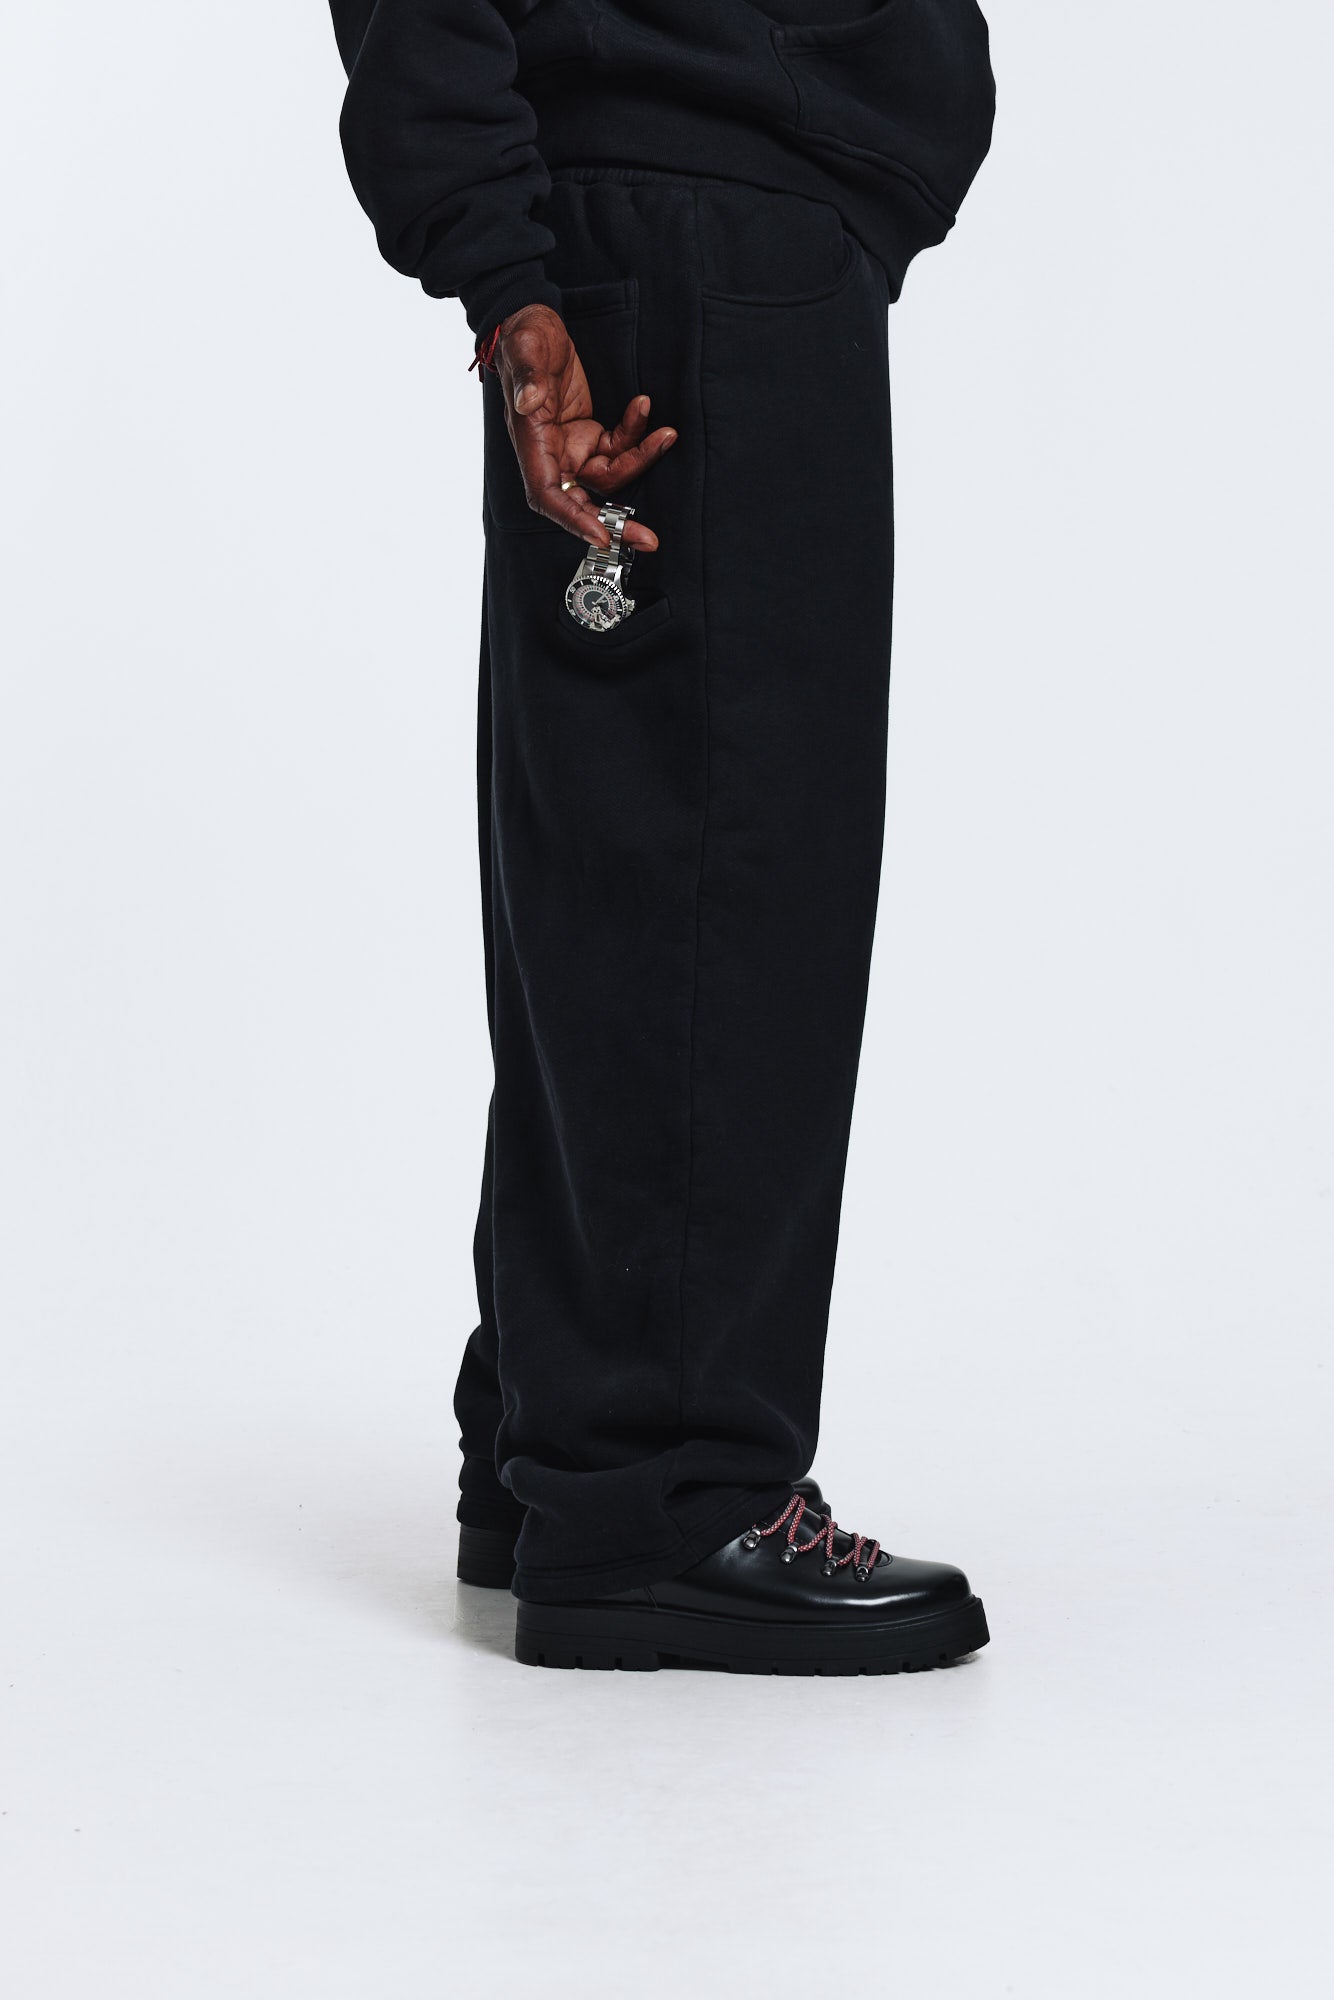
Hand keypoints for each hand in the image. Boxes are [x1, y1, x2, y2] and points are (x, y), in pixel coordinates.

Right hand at [492, 304, 675, 550]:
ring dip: (640, 461)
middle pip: (581, 502)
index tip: (600, 536)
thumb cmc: (525, 334)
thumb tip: (529, 402)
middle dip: (616, 523)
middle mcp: (550, 453)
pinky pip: (618, 448)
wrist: (534, 319)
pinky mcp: (588, 435)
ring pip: (609, 476)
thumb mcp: (526, 347)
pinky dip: (637, 435)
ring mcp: (571, 446)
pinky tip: (644, 409)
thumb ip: (528, 375)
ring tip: (665, 435)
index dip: (572, 519)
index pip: (548, 494)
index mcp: (530, 441)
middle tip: (650, 539)